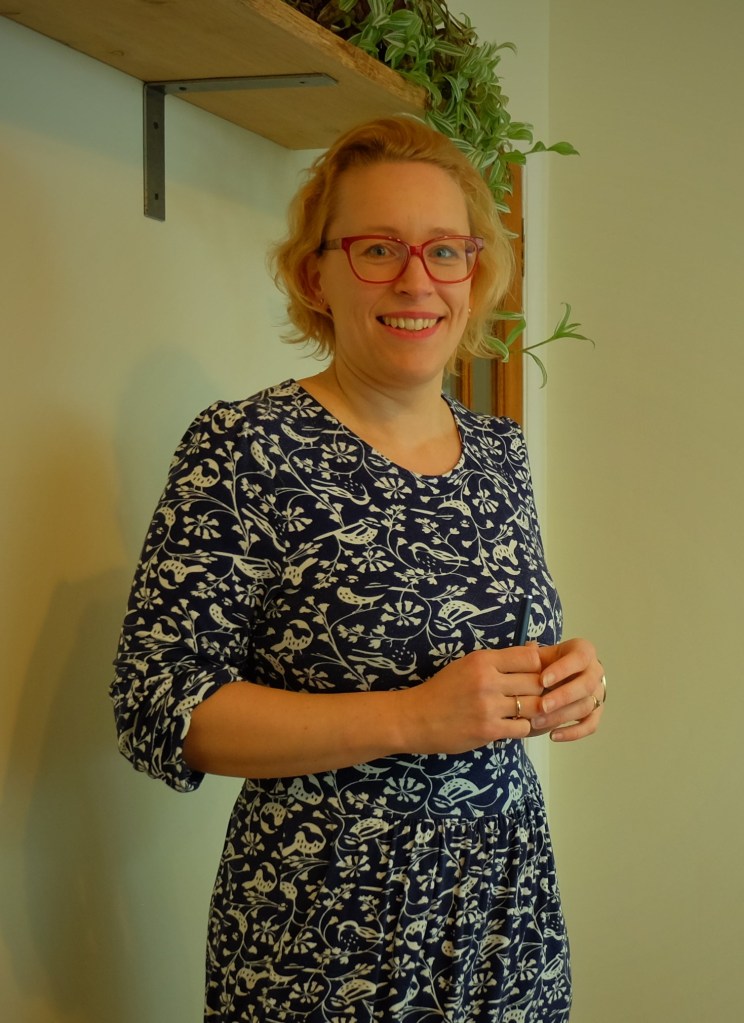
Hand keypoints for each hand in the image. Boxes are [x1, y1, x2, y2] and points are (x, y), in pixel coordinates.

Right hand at [400, 646, 544, 754]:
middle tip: (530, 695)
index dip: (537, 667)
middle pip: (536, 682)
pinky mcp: (488, 731)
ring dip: (532, 710)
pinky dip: (521, 727)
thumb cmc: (444, 689)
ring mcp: (489, 707)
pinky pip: (523, 728)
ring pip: (534, 706)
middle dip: (538, 690)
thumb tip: (535, 649)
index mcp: (483, 660)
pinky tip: (511, 724)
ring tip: (523, 710)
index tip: (532, 674)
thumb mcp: (469, 665)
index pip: (530, 658)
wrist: (416, 717)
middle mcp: (488, 681)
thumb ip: (502, 659)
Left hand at [529, 638, 605, 741]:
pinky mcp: (596, 712)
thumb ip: (533, 654)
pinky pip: (590, 725)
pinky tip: (553, 735)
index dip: (562, 669)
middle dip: (563, 697)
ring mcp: (598, 693)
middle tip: (541, 706)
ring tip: (537, 722)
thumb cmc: (545, 663)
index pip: (579, 657)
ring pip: (586, 706)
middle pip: (586, 685)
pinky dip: (573, 732)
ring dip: (561, 716)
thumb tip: (529, 648)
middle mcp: (595, 671)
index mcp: (584, 651)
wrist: (553, 677)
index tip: (542, 680)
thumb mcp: (539, 655)